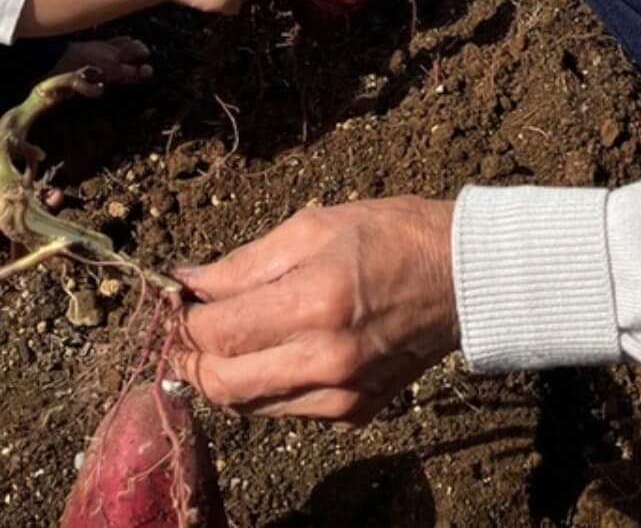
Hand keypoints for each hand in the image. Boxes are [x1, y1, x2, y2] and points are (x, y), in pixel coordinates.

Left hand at [176, 198, 459, 420]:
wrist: (463, 277)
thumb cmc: (390, 236)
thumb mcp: (313, 227)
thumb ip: (245, 263)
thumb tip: (187, 281)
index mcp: (313, 305)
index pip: (217, 334)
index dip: (184, 321)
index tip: (176, 303)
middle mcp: (324, 361)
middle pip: (222, 384)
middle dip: (191, 359)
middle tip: (185, 331)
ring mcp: (341, 395)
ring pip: (249, 405)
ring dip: (224, 376)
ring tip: (224, 339)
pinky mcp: (354, 412)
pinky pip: (286, 410)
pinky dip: (265, 387)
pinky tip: (272, 353)